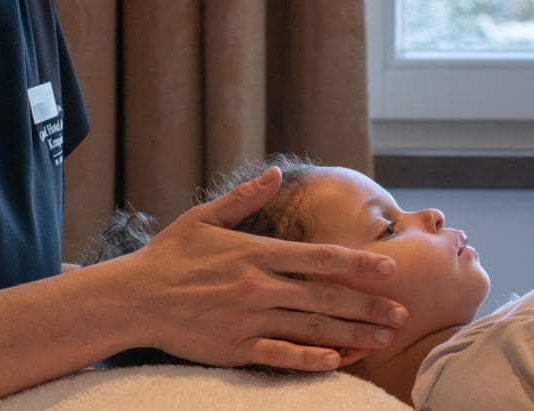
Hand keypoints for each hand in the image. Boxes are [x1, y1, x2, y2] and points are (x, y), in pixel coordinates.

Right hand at [119, 166, 408, 370]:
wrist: (131, 298)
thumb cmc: (169, 255)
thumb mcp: (204, 217)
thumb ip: (245, 197)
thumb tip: (276, 172)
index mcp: (257, 252)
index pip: (321, 258)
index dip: (360, 263)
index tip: (391, 267)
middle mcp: (259, 286)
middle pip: (326, 297)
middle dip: (369, 305)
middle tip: (402, 313)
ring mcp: (248, 319)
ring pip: (311, 328)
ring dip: (352, 334)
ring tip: (383, 339)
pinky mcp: (235, 347)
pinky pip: (280, 355)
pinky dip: (310, 360)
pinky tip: (337, 362)